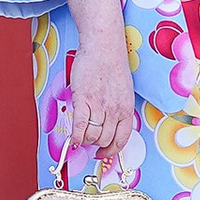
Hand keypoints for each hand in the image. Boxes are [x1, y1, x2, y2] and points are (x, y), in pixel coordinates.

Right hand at [63, 32, 137, 158]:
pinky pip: (79, 126)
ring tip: (80, 134)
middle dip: (95, 144)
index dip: (111, 150)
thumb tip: (109, 125)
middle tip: (88, 139)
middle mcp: (115, 109)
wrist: (103, 46)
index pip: (122, 139)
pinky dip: (75, 136)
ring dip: (85, 140)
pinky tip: (72, 138)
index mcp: (127, 108)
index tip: (103, 152)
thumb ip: (117, 108)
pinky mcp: (83, 100)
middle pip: (104, 140)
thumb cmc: (112, 65)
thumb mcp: (123, 90)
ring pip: (92, 136)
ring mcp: (99, 106)